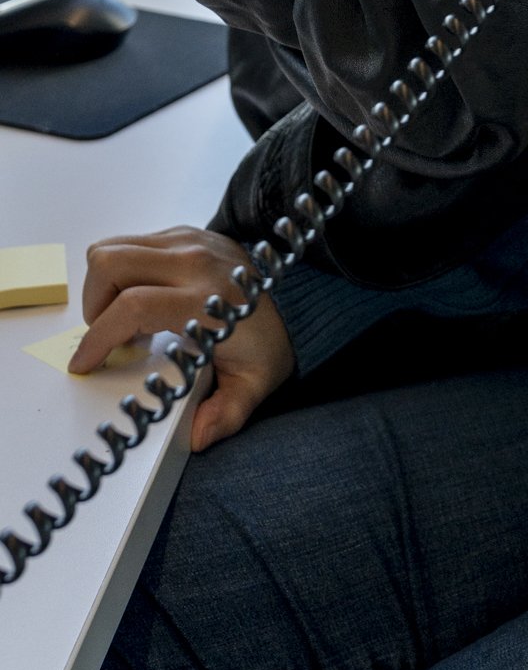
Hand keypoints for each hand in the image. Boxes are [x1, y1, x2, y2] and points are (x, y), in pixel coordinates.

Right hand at [71, 226, 296, 450]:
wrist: (301, 303)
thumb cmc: (271, 344)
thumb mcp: (254, 385)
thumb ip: (225, 414)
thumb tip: (197, 436)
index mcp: (207, 301)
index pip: (132, 307)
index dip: (98, 337)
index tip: (85, 362)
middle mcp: (196, 263)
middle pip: (111, 264)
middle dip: (93, 304)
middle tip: (108, 336)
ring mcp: (191, 240)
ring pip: (114, 248)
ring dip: (104, 285)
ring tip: (124, 318)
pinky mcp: (188, 233)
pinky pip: (133, 242)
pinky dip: (124, 271)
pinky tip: (144, 298)